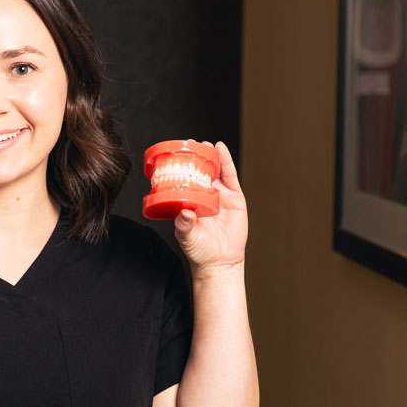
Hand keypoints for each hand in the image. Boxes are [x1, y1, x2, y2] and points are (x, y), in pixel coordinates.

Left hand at [173, 141, 247, 275]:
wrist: (220, 262)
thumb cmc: (200, 251)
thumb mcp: (187, 238)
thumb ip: (184, 225)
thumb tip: (184, 213)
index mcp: (188, 203)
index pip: (182, 181)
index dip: (179, 168)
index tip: (173, 156)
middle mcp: (202, 196)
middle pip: (198, 172)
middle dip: (194, 158)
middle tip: (189, 145)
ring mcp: (218, 195)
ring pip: (214, 171)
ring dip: (209, 156)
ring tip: (204, 145)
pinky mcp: (234, 197)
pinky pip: (230, 175)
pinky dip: (226, 161)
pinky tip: (221, 148)